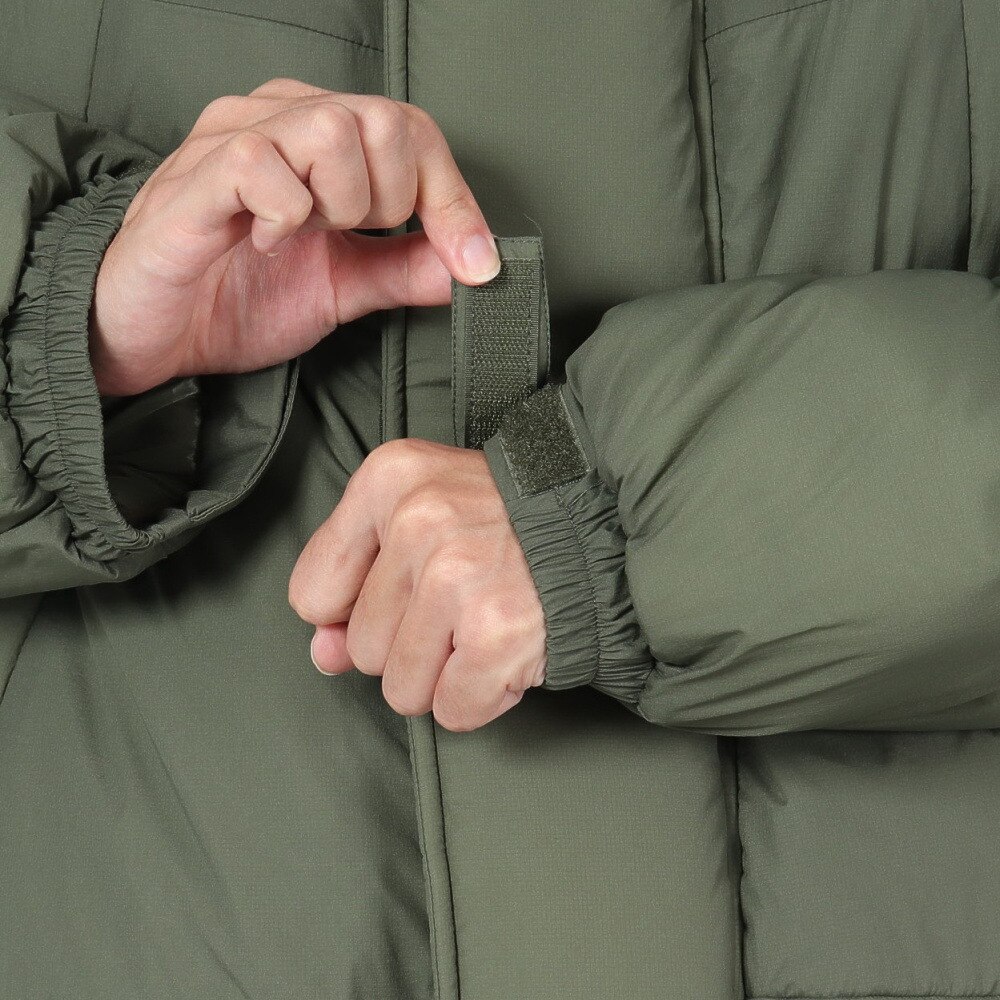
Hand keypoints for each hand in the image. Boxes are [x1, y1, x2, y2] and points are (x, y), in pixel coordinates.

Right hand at [90, 78, 500, 395]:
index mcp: (318, 140)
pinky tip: (262, 242)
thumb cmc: (238, 300)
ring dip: (340, 203)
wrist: (156, 337)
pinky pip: (262, 166)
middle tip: (347, 239)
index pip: (412, 131)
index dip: (453, 198)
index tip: (474, 262)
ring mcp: (233, 141)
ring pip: (331, 130)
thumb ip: (405, 271)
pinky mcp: (195, 178)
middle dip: (391, 200)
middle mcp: (279, 122)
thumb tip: (475, 266)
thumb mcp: (343, 289)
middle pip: (383, 120)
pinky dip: (283, 216)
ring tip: (303, 236)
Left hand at [288, 439, 546, 731]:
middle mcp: (417, 522)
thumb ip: (356, 582)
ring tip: (485, 625)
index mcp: (388, 479)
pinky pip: (452, 710)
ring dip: (445, 676)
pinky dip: (482, 697)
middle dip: (409, 645)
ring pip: (400, 688)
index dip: (353, 610)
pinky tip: (506, 652)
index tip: (403, 592)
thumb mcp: (422, 512)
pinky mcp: (496, 633)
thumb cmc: (505, 521)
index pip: (312, 592)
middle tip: (462, 603)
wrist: (603, 526)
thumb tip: (323, 654)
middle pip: (361, 648)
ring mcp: (457, 579)